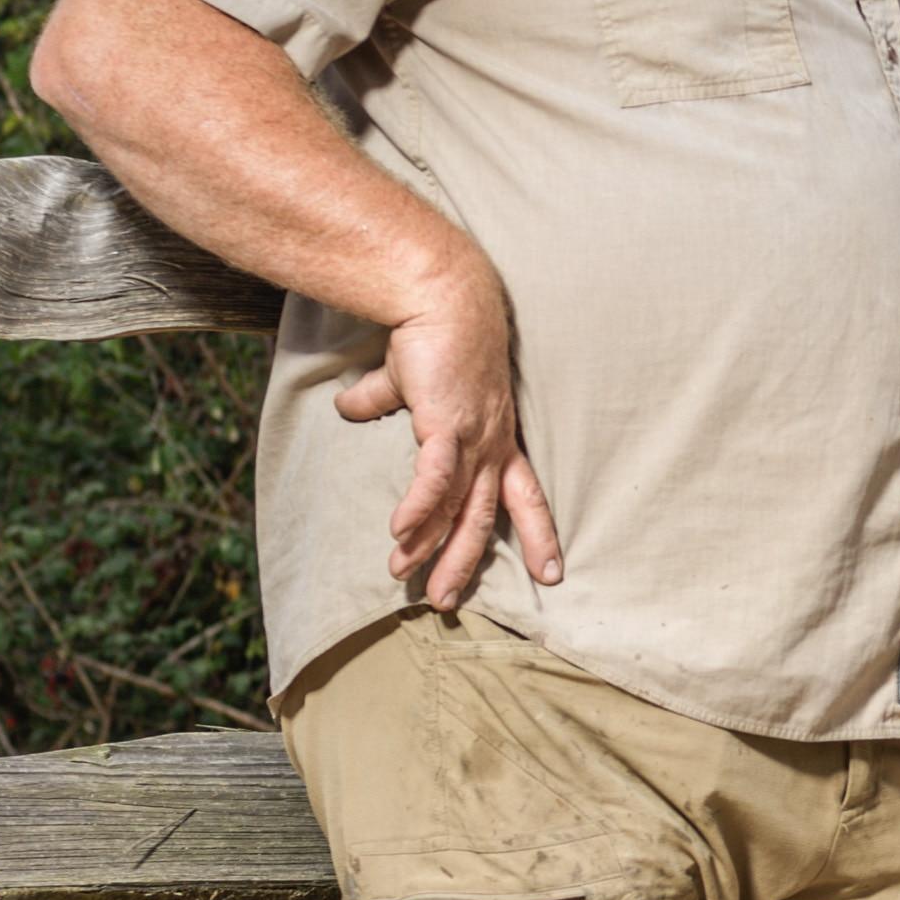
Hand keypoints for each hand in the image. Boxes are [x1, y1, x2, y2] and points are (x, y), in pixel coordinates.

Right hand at [336, 263, 561, 611]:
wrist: (441, 298)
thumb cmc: (432, 338)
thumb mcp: (407, 381)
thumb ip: (381, 398)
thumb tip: (349, 406)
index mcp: (493, 439)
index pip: (524, 495)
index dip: (536, 533)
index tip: (550, 571)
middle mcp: (491, 444)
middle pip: (486, 515)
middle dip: (468, 561)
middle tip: (447, 601)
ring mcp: (474, 436)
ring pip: (458, 505)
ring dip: (431, 545)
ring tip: (406, 577)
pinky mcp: (447, 423)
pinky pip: (436, 477)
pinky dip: (421, 507)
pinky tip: (402, 532)